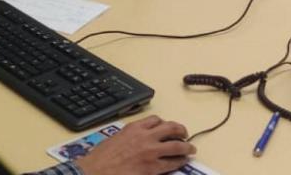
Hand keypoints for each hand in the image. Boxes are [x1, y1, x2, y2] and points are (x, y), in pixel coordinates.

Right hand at [73, 116, 195, 174]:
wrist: (98, 170)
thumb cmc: (102, 157)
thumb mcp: (116, 138)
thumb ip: (129, 136)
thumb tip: (137, 140)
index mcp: (134, 128)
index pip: (155, 120)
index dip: (164, 123)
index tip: (166, 127)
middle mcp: (145, 136)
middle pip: (171, 128)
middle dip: (181, 130)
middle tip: (184, 134)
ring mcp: (151, 151)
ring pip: (177, 145)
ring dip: (187, 146)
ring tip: (191, 148)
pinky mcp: (154, 167)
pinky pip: (173, 162)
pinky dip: (181, 160)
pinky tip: (183, 161)